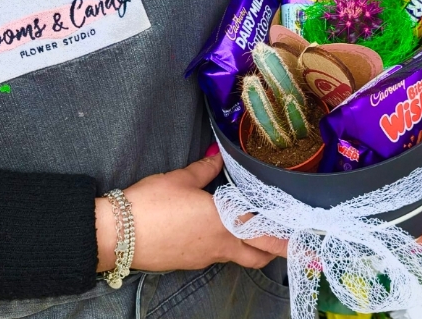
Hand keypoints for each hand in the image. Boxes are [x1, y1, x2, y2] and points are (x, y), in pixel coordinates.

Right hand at [95, 150, 276, 271]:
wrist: (118, 235)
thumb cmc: (152, 203)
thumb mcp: (180, 179)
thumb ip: (204, 169)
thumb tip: (217, 158)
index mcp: (224, 222)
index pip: (265, 233)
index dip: (286, 238)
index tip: (304, 238)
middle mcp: (220, 244)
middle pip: (258, 256)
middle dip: (275, 251)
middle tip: (288, 242)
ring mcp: (204, 257)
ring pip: (238, 257)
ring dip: (251, 249)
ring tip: (254, 232)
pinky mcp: (188, 263)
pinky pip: (217, 257)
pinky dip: (226, 247)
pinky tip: (216, 232)